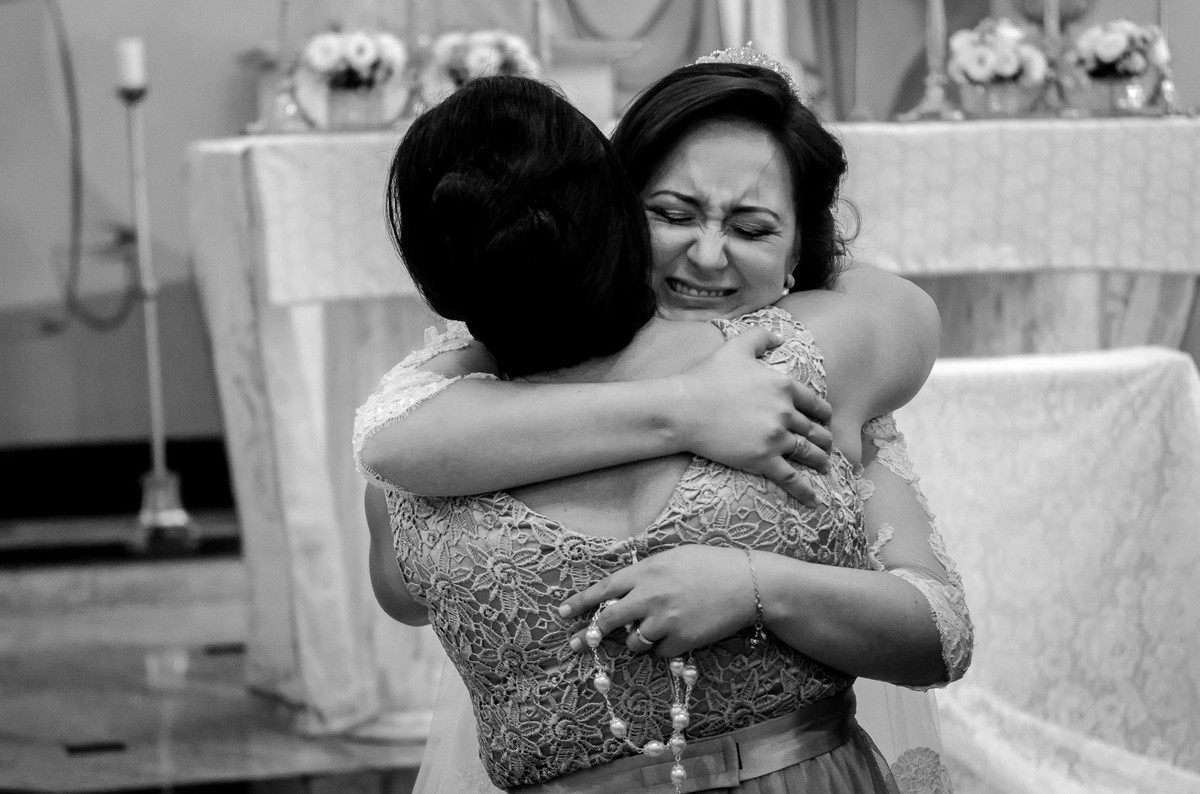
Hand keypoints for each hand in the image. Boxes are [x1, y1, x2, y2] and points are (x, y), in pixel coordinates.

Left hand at [559, 545, 756, 658]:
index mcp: (646, 571)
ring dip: (636, 640)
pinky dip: (664, 647)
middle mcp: (650, 596)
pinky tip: (680, 633)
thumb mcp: (673, 557)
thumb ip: (645, 572)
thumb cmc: (711, 565)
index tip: (562, 613)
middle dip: (589, 634)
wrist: (748, 584)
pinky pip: (660, 652)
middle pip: (608, 621)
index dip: (580, 603)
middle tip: (576, 643)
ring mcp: (665, 621)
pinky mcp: (681, 641)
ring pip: (634, 642)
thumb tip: (620, 589)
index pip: (603, 589)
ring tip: (653, 630)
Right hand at [671, 327, 832, 505]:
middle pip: (815, 430)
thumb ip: (762, 337)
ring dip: (820, 461)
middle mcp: (785, 412)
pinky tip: (814, 500)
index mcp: (783, 386)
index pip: (815, 403)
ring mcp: (775, 438)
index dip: (824, 414)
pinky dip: (805, 491)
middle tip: (827, 446)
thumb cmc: (707, 377)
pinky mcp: (762, 460)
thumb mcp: (737, 347)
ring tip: (824, 467)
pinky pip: (791, 478)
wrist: (684, 409)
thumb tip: (781, 337)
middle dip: (824, 439)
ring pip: (808, 453)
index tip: (826, 420)